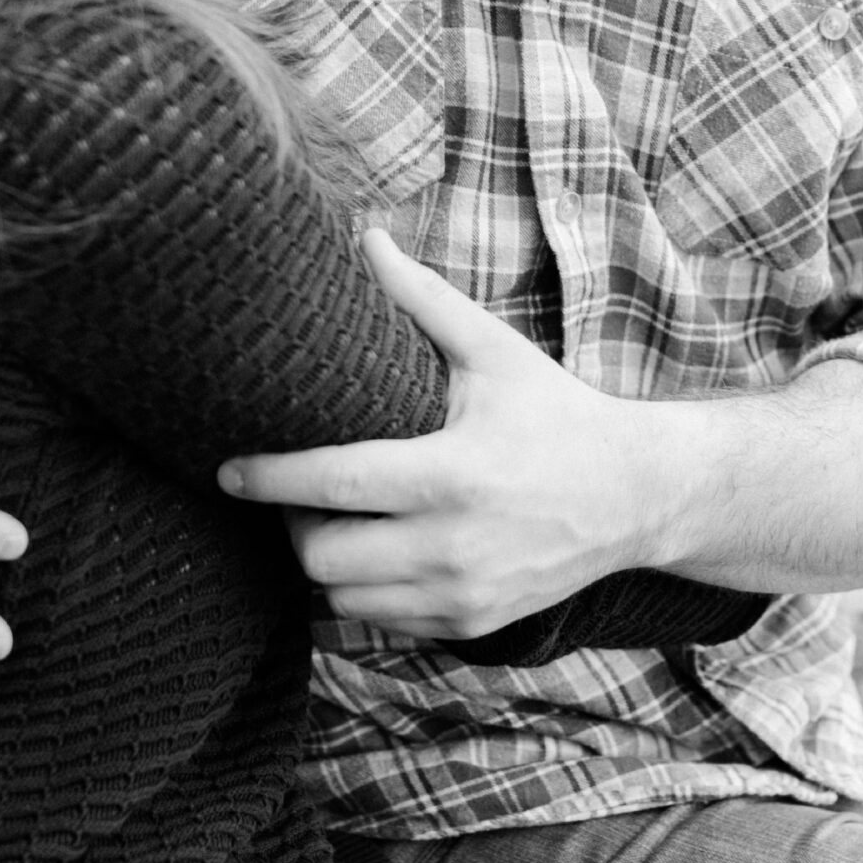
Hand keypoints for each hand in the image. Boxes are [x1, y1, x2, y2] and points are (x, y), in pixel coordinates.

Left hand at [219, 232, 659, 637]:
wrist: (635, 495)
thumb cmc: (556, 414)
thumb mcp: (495, 351)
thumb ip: (424, 299)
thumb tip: (365, 237)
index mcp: (452, 474)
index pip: (331, 486)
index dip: (268, 478)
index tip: (226, 469)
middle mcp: (453, 546)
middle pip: (321, 558)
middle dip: (292, 525)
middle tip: (294, 492)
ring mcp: (463, 595)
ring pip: (342, 600)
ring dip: (324, 562)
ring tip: (332, 520)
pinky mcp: (471, 625)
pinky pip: (381, 622)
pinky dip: (363, 592)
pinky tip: (374, 551)